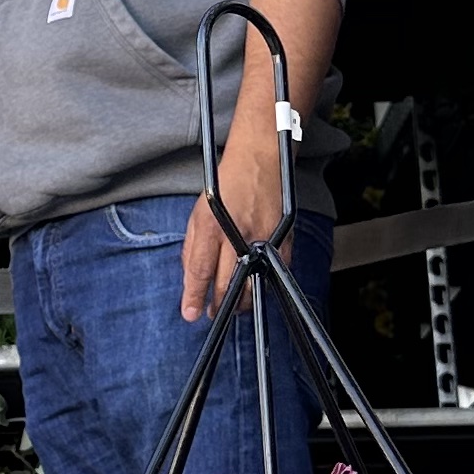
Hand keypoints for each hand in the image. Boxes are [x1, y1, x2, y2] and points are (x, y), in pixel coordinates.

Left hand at [182, 126, 286, 320]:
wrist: (261, 159)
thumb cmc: (228, 183)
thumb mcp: (198, 212)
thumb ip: (192, 247)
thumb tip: (190, 278)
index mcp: (212, 226)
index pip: (200, 272)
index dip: (194, 297)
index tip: (190, 313)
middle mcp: (237, 234)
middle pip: (228, 285)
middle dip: (218, 306)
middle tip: (211, 312)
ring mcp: (263, 238)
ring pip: (252, 285)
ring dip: (240, 301)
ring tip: (230, 304)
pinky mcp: (282, 240)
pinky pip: (272, 272)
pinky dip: (261, 283)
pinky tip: (252, 285)